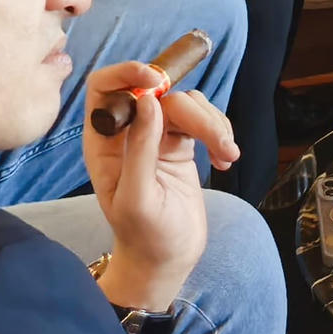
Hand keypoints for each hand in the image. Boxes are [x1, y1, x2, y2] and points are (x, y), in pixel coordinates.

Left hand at [85, 60, 233, 310]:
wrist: (167, 260)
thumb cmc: (145, 236)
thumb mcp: (139, 198)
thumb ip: (140, 149)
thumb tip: (150, 100)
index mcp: (104, 142)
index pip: (105, 86)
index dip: (127, 73)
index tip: (157, 81)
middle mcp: (129, 133)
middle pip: (160, 94)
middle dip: (194, 114)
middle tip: (219, 144)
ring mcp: (157, 136)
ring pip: (187, 103)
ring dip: (214, 124)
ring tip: (228, 155)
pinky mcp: (182, 144)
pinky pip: (203, 119)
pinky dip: (221, 133)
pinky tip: (227, 159)